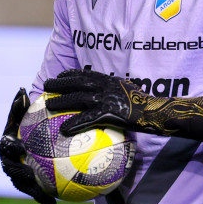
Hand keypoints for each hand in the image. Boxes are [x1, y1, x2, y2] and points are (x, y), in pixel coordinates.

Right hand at [0, 88, 55, 203]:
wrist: (30, 140)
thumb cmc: (28, 123)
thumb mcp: (26, 113)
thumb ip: (22, 105)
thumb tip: (22, 89)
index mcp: (6, 143)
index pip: (6, 146)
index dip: (12, 148)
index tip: (22, 148)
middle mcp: (9, 160)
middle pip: (11, 169)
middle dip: (19, 174)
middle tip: (30, 175)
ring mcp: (17, 173)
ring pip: (22, 184)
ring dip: (33, 191)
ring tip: (47, 198)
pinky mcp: (27, 183)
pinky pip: (35, 191)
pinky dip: (44, 198)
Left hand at [43, 70, 202, 143]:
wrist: (156, 110)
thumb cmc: (145, 104)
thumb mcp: (130, 92)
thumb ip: (117, 93)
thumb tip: (110, 100)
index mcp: (110, 80)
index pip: (86, 73)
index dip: (71, 73)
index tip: (60, 74)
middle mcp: (105, 86)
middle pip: (77, 83)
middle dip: (60, 83)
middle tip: (46, 85)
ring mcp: (106, 98)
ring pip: (77, 99)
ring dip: (61, 101)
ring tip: (48, 106)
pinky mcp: (108, 112)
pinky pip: (87, 119)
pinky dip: (74, 124)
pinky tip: (63, 130)